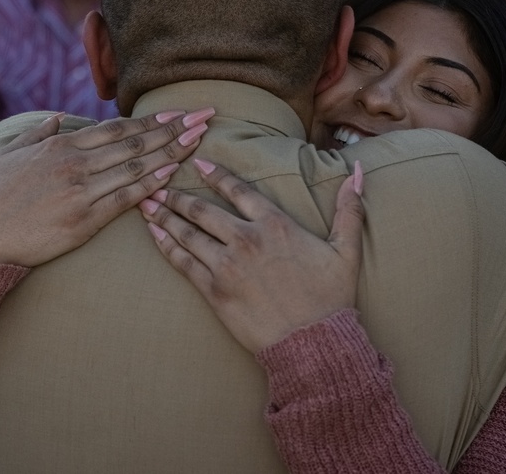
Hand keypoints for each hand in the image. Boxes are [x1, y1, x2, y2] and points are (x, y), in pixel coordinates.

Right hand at [0, 108, 214, 265]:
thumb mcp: (11, 153)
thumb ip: (39, 132)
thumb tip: (60, 116)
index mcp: (61, 144)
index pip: (117, 128)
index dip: (150, 121)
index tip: (176, 114)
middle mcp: (76, 162)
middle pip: (135, 142)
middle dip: (173, 129)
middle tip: (203, 117)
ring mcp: (81, 190)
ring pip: (135, 166)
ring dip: (171, 152)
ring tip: (198, 140)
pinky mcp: (84, 219)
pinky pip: (125, 198)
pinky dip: (151, 184)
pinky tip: (173, 174)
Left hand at [140, 159, 364, 352]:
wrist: (312, 343)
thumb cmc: (331, 297)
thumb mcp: (346, 249)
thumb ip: (348, 208)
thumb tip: (358, 171)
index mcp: (275, 225)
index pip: (238, 190)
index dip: (215, 174)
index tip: (197, 163)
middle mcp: (247, 239)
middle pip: (203, 209)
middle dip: (177, 194)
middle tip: (158, 182)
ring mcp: (227, 266)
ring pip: (188, 233)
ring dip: (164, 216)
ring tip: (147, 204)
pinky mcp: (215, 292)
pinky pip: (184, 263)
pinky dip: (166, 247)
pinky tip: (155, 236)